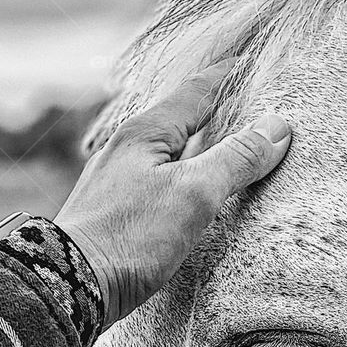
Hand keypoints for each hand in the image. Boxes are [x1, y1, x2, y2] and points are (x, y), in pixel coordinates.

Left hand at [54, 63, 290, 328]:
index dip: (228, 75)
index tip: (252, 59)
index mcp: (145, 133)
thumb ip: (236, 158)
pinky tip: (194, 193)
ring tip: (229, 143)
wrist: (69, 286)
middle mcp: (127, 150)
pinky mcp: (117, 214)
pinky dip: (186, 176)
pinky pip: (161, 181)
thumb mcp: (193, 194)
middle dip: (215, 109)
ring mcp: (118, 182)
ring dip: (200, 145)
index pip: (197, 91)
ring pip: (170, 151)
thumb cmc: (129, 237)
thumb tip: (277, 127)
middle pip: (181, 118)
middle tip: (249, 100)